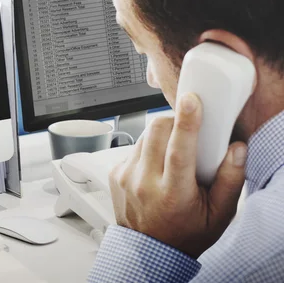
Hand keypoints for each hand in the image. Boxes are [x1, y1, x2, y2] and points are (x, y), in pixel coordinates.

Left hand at [109, 93, 247, 257]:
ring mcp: (126, 177)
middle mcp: (145, 183)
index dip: (186, 121)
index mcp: (173, 193)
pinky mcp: (116, 173)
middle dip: (174, 121)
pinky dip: (148, 149)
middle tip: (186, 130)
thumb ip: (230, 181)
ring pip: (144, 135)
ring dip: (160, 136)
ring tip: (172, 155)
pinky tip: (156, 166)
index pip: (178, 149)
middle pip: (156, 131)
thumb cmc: (184, 233)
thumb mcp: (218, 215)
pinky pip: (134, 147)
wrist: (149, 251)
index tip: (191, 101)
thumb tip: (236, 149)